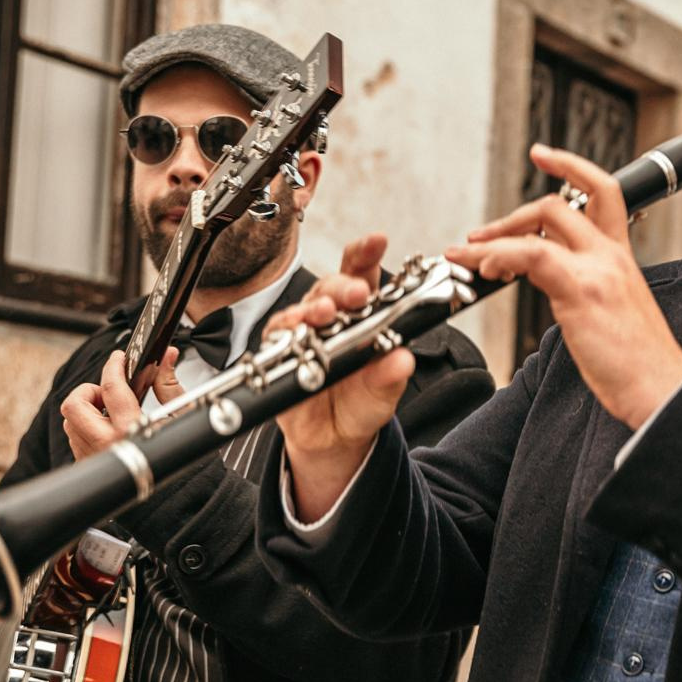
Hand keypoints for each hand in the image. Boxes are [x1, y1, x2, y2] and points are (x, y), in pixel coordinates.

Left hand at [59, 348, 179, 460]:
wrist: (175, 501)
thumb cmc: (181, 463)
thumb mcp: (182, 419)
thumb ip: (169, 384)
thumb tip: (167, 357)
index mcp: (130, 430)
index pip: (110, 386)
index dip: (114, 365)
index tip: (119, 359)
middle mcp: (106, 445)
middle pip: (74, 404)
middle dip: (88, 391)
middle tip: (106, 393)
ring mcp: (93, 459)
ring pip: (70, 422)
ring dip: (86, 411)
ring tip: (108, 413)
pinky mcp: (88, 469)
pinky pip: (75, 441)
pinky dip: (86, 429)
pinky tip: (107, 431)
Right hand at [269, 234, 416, 521]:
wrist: (331, 440)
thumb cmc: (359, 405)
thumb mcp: (382, 394)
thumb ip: (389, 377)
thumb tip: (402, 359)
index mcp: (362, 316)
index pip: (364, 275)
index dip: (368, 254)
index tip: (377, 241)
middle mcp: (332, 317)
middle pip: (333, 287)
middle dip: (344, 284)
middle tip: (358, 292)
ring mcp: (304, 332)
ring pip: (306, 306)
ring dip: (315, 306)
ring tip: (326, 312)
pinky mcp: (280, 351)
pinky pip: (279, 334)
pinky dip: (287, 330)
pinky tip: (296, 329)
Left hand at [445, 144, 681, 428]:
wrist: (661, 389)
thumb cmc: (638, 364)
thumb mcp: (612, 314)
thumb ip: (584, 288)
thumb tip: (551, 284)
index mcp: (621, 258)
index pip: (602, 191)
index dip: (570, 166)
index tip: (541, 154)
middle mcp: (611, 256)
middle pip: (560, 205)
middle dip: (511, 216)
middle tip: (480, 237)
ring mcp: (597, 270)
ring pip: (541, 224)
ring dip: (495, 236)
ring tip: (467, 255)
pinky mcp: (582, 291)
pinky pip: (532, 256)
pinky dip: (501, 256)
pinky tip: (486, 270)